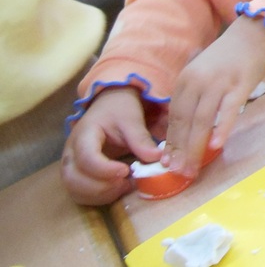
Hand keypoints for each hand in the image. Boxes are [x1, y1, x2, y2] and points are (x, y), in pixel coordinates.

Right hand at [62, 86, 161, 205]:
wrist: (109, 105)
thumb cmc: (119, 110)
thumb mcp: (131, 119)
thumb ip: (141, 139)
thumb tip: (157, 158)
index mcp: (83, 135)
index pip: (86, 158)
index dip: (105, 170)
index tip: (126, 170)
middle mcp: (70, 153)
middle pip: (74, 179)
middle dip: (100, 187)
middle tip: (126, 182)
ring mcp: (71, 165)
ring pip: (74, 190)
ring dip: (100, 194)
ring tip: (125, 185)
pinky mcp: (76, 175)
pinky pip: (80, 194)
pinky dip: (98, 197)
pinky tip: (118, 188)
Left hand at [162, 16, 264, 177]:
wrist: (254, 34)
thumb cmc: (228, 58)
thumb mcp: (202, 74)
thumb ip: (193, 97)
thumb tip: (185, 130)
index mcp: (185, 80)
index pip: (174, 117)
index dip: (171, 141)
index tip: (168, 162)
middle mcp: (197, 82)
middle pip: (185, 121)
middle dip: (180, 150)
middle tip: (178, 172)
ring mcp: (218, 83)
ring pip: (202, 120)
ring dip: (195, 147)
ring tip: (192, 168)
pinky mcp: (239, 85)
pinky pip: (228, 111)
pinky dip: (221, 129)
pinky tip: (216, 146)